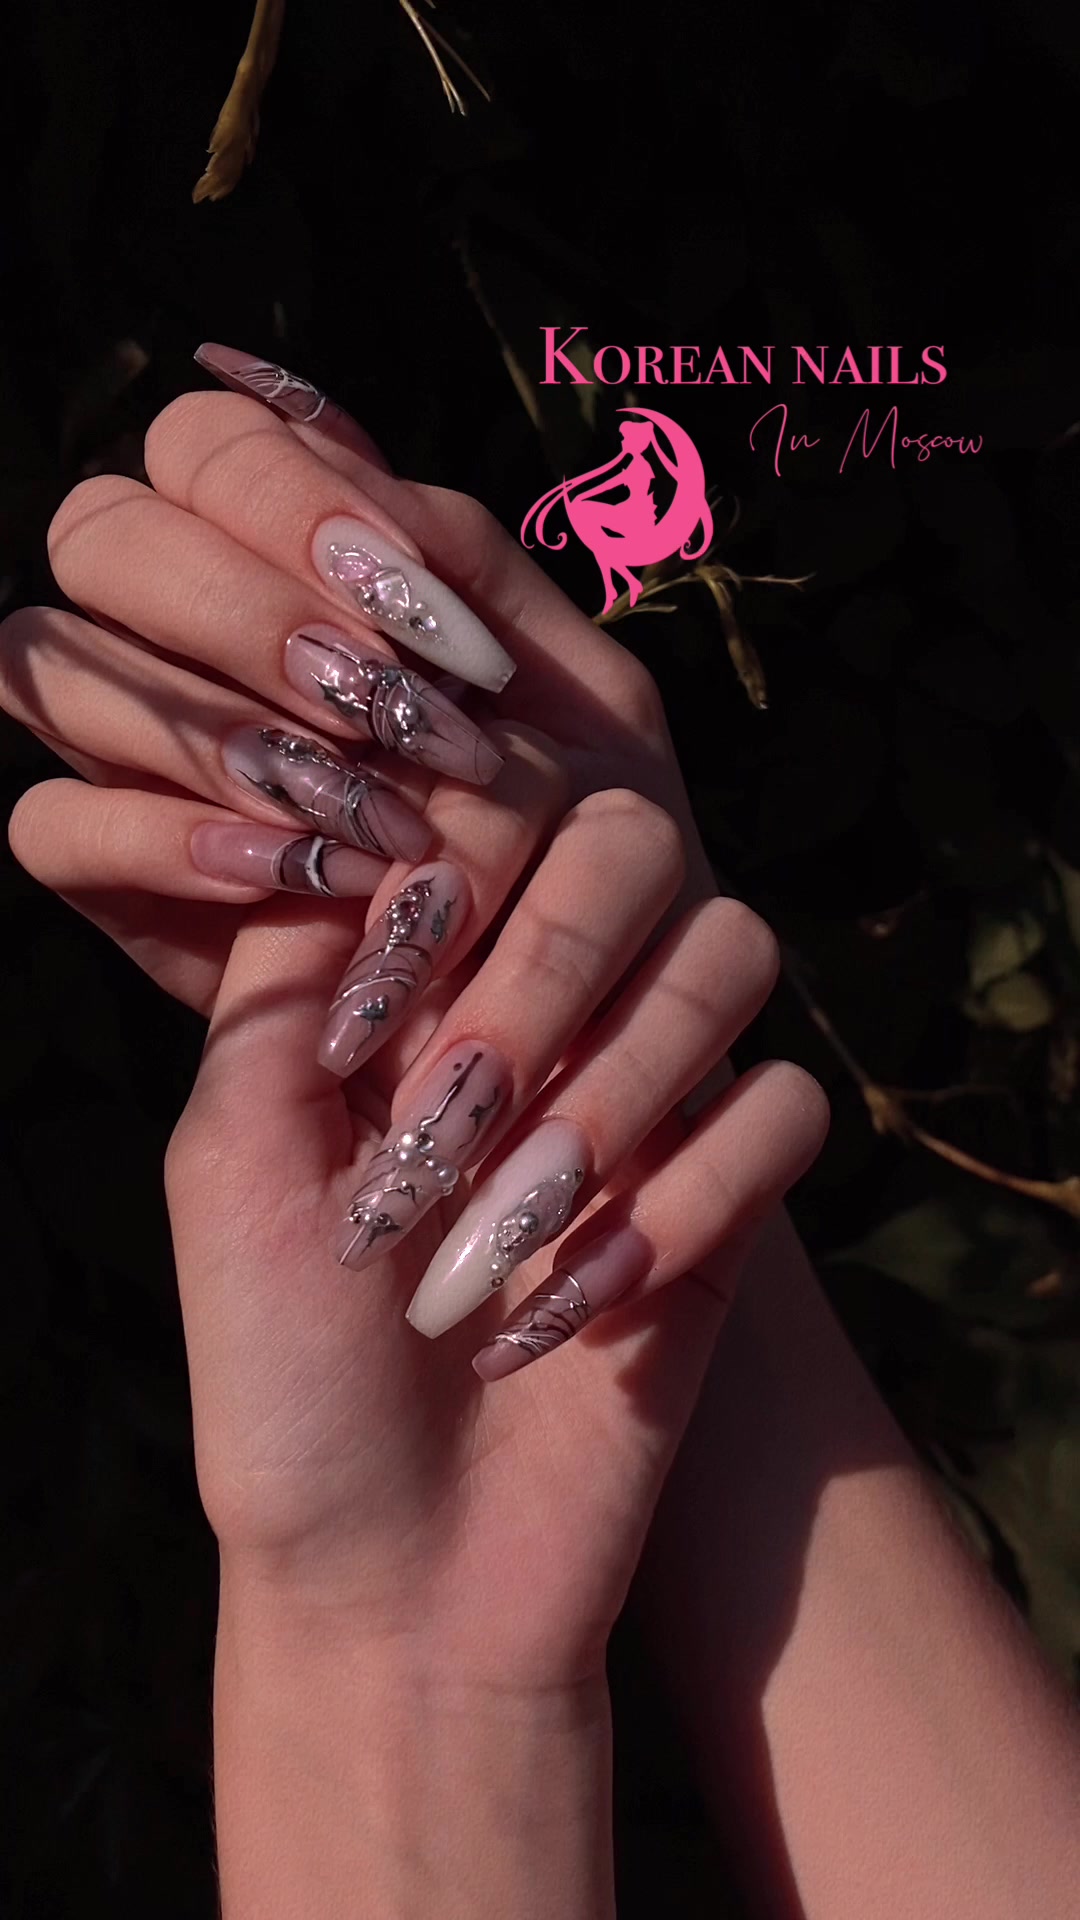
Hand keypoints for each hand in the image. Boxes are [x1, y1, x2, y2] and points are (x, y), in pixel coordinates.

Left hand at [1, 355, 825, 1685]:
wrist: (397, 1576)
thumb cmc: (285, 1372)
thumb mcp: (228, 1158)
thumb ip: (288, 975)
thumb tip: (368, 832)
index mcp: (418, 982)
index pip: (487, 809)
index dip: (451, 876)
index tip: (376, 1027)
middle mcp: (544, 1012)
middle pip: (631, 848)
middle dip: (541, 976)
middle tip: (445, 1118)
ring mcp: (648, 1096)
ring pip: (732, 957)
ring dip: (619, 1093)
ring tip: (506, 1237)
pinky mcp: (731, 1197)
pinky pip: (786, 1110)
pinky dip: (694, 1204)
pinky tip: (592, 1308)